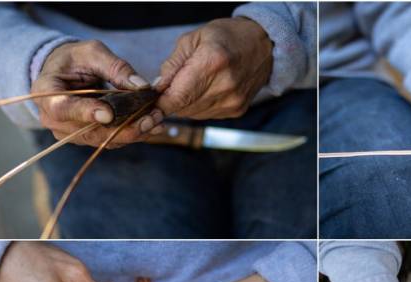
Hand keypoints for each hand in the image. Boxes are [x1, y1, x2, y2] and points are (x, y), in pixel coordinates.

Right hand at [32, 40, 164, 147]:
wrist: (66, 73)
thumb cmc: (74, 59)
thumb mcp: (92, 53)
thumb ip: (115, 67)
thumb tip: (141, 86)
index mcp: (47, 93)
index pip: (63, 108)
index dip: (86, 113)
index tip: (108, 113)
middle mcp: (54, 119)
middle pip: (90, 131)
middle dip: (124, 127)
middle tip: (152, 118)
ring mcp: (70, 133)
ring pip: (104, 139)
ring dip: (134, 132)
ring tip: (157, 121)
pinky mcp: (87, 138)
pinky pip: (112, 140)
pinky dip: (133, 133)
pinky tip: (153, 125)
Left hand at [154, 17, 272, 118]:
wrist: (263, 45)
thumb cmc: (227, 37)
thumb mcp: (193, 39)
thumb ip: (173, 65)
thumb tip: (157, 88)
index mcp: (212, 62)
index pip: (177, 96)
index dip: (159, 106)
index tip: (147, 111)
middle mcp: (224, 85)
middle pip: (183, 107)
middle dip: (171, 100)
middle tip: (171, 86)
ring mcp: (232, 101)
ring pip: (194, 114)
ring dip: (186, 103)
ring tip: (193, 84)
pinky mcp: (237, 110)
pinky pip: (207, 115)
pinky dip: (200, 106)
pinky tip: (207, 90)